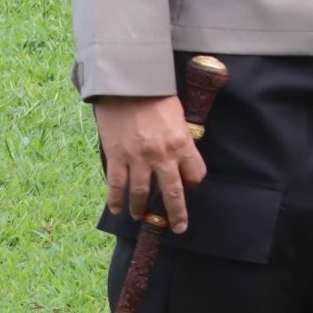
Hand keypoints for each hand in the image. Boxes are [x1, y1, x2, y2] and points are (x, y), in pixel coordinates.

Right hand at [94, 94, 207, 233]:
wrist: (127, 85)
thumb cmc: (155, 96)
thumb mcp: (179, 116)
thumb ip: (180, 138)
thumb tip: (180, 154)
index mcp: (182, 143)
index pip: (196, 173)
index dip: (194, 181)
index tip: (189, 184)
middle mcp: (162, 155)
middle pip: (172, 192)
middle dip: (176, 213)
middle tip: (178, 227)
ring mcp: (137, 158)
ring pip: (140, 194)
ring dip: (140, 209)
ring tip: (139, 216)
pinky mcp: (117, 157)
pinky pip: (116, 185)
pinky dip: (116, 200)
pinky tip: (116, 209)